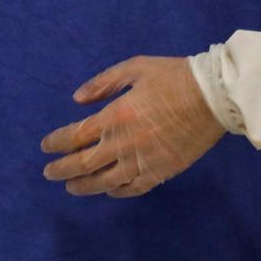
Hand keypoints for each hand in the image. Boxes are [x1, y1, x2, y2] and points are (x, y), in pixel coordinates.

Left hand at [40, 56, 225, 197]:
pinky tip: (108, 190)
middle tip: (49, 173)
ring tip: (71, 187)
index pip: (75, 136)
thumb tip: (77, 99)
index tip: (46, 146)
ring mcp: (142, 162)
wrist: (214, 97)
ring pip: (104, 182)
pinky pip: (132, 189)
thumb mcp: (135, 68)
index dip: (56, 143)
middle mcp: (123, 143)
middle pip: (83, 164)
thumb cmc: (174, 77)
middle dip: (61, 170)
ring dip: (83, 186)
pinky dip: (116, 192)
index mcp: (115, 116)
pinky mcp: (161, 172)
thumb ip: (104, 83)